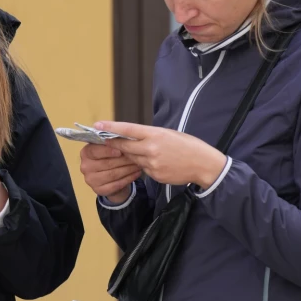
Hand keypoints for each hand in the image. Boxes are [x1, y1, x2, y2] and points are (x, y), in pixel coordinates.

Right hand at [79, 143, 142, 203]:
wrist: (110, 178)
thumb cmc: (110, 158)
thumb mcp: (109, 148)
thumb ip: (113, 143)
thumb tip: (123, 139)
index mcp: (85, 153)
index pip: (95, 151)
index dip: (108, 151)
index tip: (121, 150)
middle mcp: (85, 167)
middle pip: (106, 163)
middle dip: (123, 159)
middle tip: (137, 156)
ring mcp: (90, 180)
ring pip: (113, 174)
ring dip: (128, 169)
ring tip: (139, 164)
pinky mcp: (98, 190)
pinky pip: (116, 184)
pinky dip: (129, 178)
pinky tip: (137, 173)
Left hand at [96, 121, 227, 188]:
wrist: (204, 165)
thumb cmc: (187, 145)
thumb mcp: (168, 133)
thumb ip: (149, 135)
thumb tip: (131, 134)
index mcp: (155, 134)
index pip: (127, 129)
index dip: (110, 127)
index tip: (97, 125)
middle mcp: (151, 148)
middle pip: (124, 146)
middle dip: (115, 143)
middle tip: (105, 139)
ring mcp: (152, 163)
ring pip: (132, 158)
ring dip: (132, 154)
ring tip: (145, 150)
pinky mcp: (154, 175)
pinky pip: (142, 168)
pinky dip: (143, 164)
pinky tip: (156, 161)